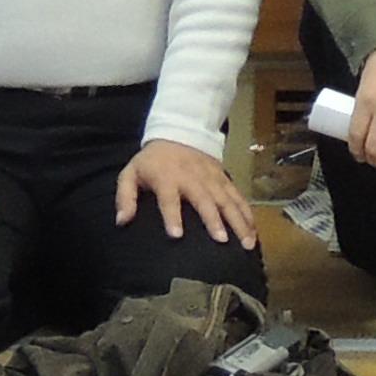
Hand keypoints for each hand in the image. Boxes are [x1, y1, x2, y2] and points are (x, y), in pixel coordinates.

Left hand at [113, 136, 256, 248]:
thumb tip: (122, 221)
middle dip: (214, 220)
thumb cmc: (152, 161)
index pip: (169, 199)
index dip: (172, 216)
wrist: (178, 132)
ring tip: (246, 243)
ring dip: (238, 221)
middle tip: (221, 241)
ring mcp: (212, 179)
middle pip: (205, 201)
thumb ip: (125, 197)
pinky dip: (248, 214)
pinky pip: (238, 197)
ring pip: (228, 201)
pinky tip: (254, 232)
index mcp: (167, 179)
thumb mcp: (130, 173)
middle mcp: (192, 179)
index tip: (176, 236)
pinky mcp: (224, 179)